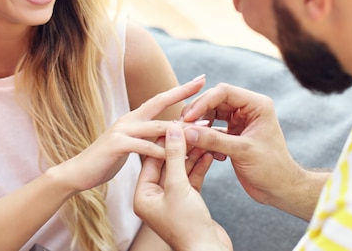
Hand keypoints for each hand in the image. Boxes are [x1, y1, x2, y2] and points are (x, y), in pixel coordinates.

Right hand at [57, 75, 206, 192]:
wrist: (78, 172)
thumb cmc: (106, 161)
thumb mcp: (130, 146)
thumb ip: (147, 139)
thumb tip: (165, 136)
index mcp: (133, 118)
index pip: (159, 99)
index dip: (179, 90)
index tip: (199, 81)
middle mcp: (128, 119)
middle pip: (159, 101)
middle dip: (182, 91)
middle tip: (203, 81)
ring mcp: (121, 130)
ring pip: (157, 126)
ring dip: (181, 128)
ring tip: (203, 128)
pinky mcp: (116, 145)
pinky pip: (144, 146)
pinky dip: (161, 151)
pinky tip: (177, 154)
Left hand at [134, 122, 231, 250]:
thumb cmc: (188, 226)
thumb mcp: (178, 186)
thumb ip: (174, 156)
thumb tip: (172, 130)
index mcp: (143, 196)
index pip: (150, 160)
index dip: (162, 141)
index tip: (174, 124)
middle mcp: (154, 198)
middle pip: (166, 164)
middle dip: (179, 147)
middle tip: (190, 129)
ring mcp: (172, 201)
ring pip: (180, 170)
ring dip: (192, 155)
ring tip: (203, 139)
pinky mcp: (188, 203)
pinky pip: (191, 179)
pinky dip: (199, 167)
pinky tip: (208, 154)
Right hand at [181, 83, 318, 219]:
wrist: (280, 189)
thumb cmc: (272, 169)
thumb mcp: (242, 152)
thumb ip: (214, 140)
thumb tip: (186, 132)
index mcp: (256, 105)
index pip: (224, 92)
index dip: (203, 102)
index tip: (189, 117)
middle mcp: (247, 109)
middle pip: (214, 101)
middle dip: (197, 113)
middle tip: (182, 126)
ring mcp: (239, 121)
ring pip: (210, 114)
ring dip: (198, 125)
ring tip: (187, 137)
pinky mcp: (232, 134)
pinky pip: (211, 129)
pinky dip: (203, 137)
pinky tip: (200, 148)